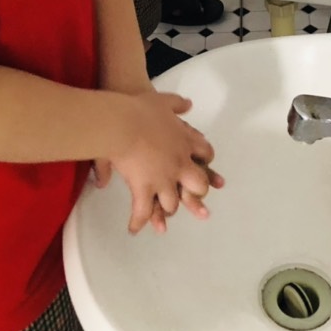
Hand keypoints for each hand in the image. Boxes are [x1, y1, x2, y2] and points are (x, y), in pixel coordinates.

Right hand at [109, 91, 224, 234]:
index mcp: (185, 141)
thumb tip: (189, 103)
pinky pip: (144, 210)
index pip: (205, 153)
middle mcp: (179, 163)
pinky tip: (134, 229)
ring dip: (168, 209)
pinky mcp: (144, 188)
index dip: (206, 161)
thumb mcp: (164, 101)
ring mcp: (163, 178)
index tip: (204, 164)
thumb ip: (177, 104)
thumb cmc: (141, 109)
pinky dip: (139, 221)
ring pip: (173, 202)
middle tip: (193, 197)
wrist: (123, 123)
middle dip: (196, 193)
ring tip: (163, 217)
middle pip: (198, 184)